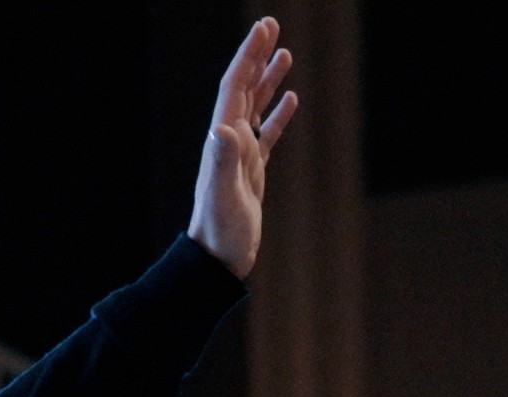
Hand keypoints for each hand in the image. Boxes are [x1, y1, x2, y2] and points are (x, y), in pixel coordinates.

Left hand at [188, 18, 299, 277]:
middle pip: (243, 88)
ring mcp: (240, 156)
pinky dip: (277, 114)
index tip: (265, 27)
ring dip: (267, 79)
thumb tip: (224, 128)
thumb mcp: (223, 196)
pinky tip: (290, 100)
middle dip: (256, 55)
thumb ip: (222, 163)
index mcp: (223, 140)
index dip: (248, 55)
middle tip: (272, 25)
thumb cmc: (220, 232)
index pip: (234, 86)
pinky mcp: (252, 172)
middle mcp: (228, 142)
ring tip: (284, 53)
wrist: (217, 261)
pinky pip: (267, 134)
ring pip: (255, 107)